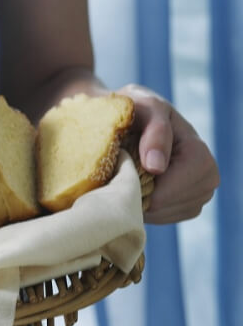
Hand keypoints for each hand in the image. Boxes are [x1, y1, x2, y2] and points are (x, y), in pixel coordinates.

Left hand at [117, 85, 219, 223]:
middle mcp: (207, 173)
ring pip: (168, 213)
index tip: (126, 180)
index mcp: (197, 150)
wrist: (126, 120)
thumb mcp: (142, 108)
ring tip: (125, 182)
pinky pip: (165, 217)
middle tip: (119, 181)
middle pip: (175, 203)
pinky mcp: (185, 203)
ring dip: (142, 203)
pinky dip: (145, 209)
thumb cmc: (133, 110)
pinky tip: (134, 191)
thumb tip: (156, 167)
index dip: (153, 189)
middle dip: (144, 197)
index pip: (182, 185)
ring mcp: (198, 191)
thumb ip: (153, 132)